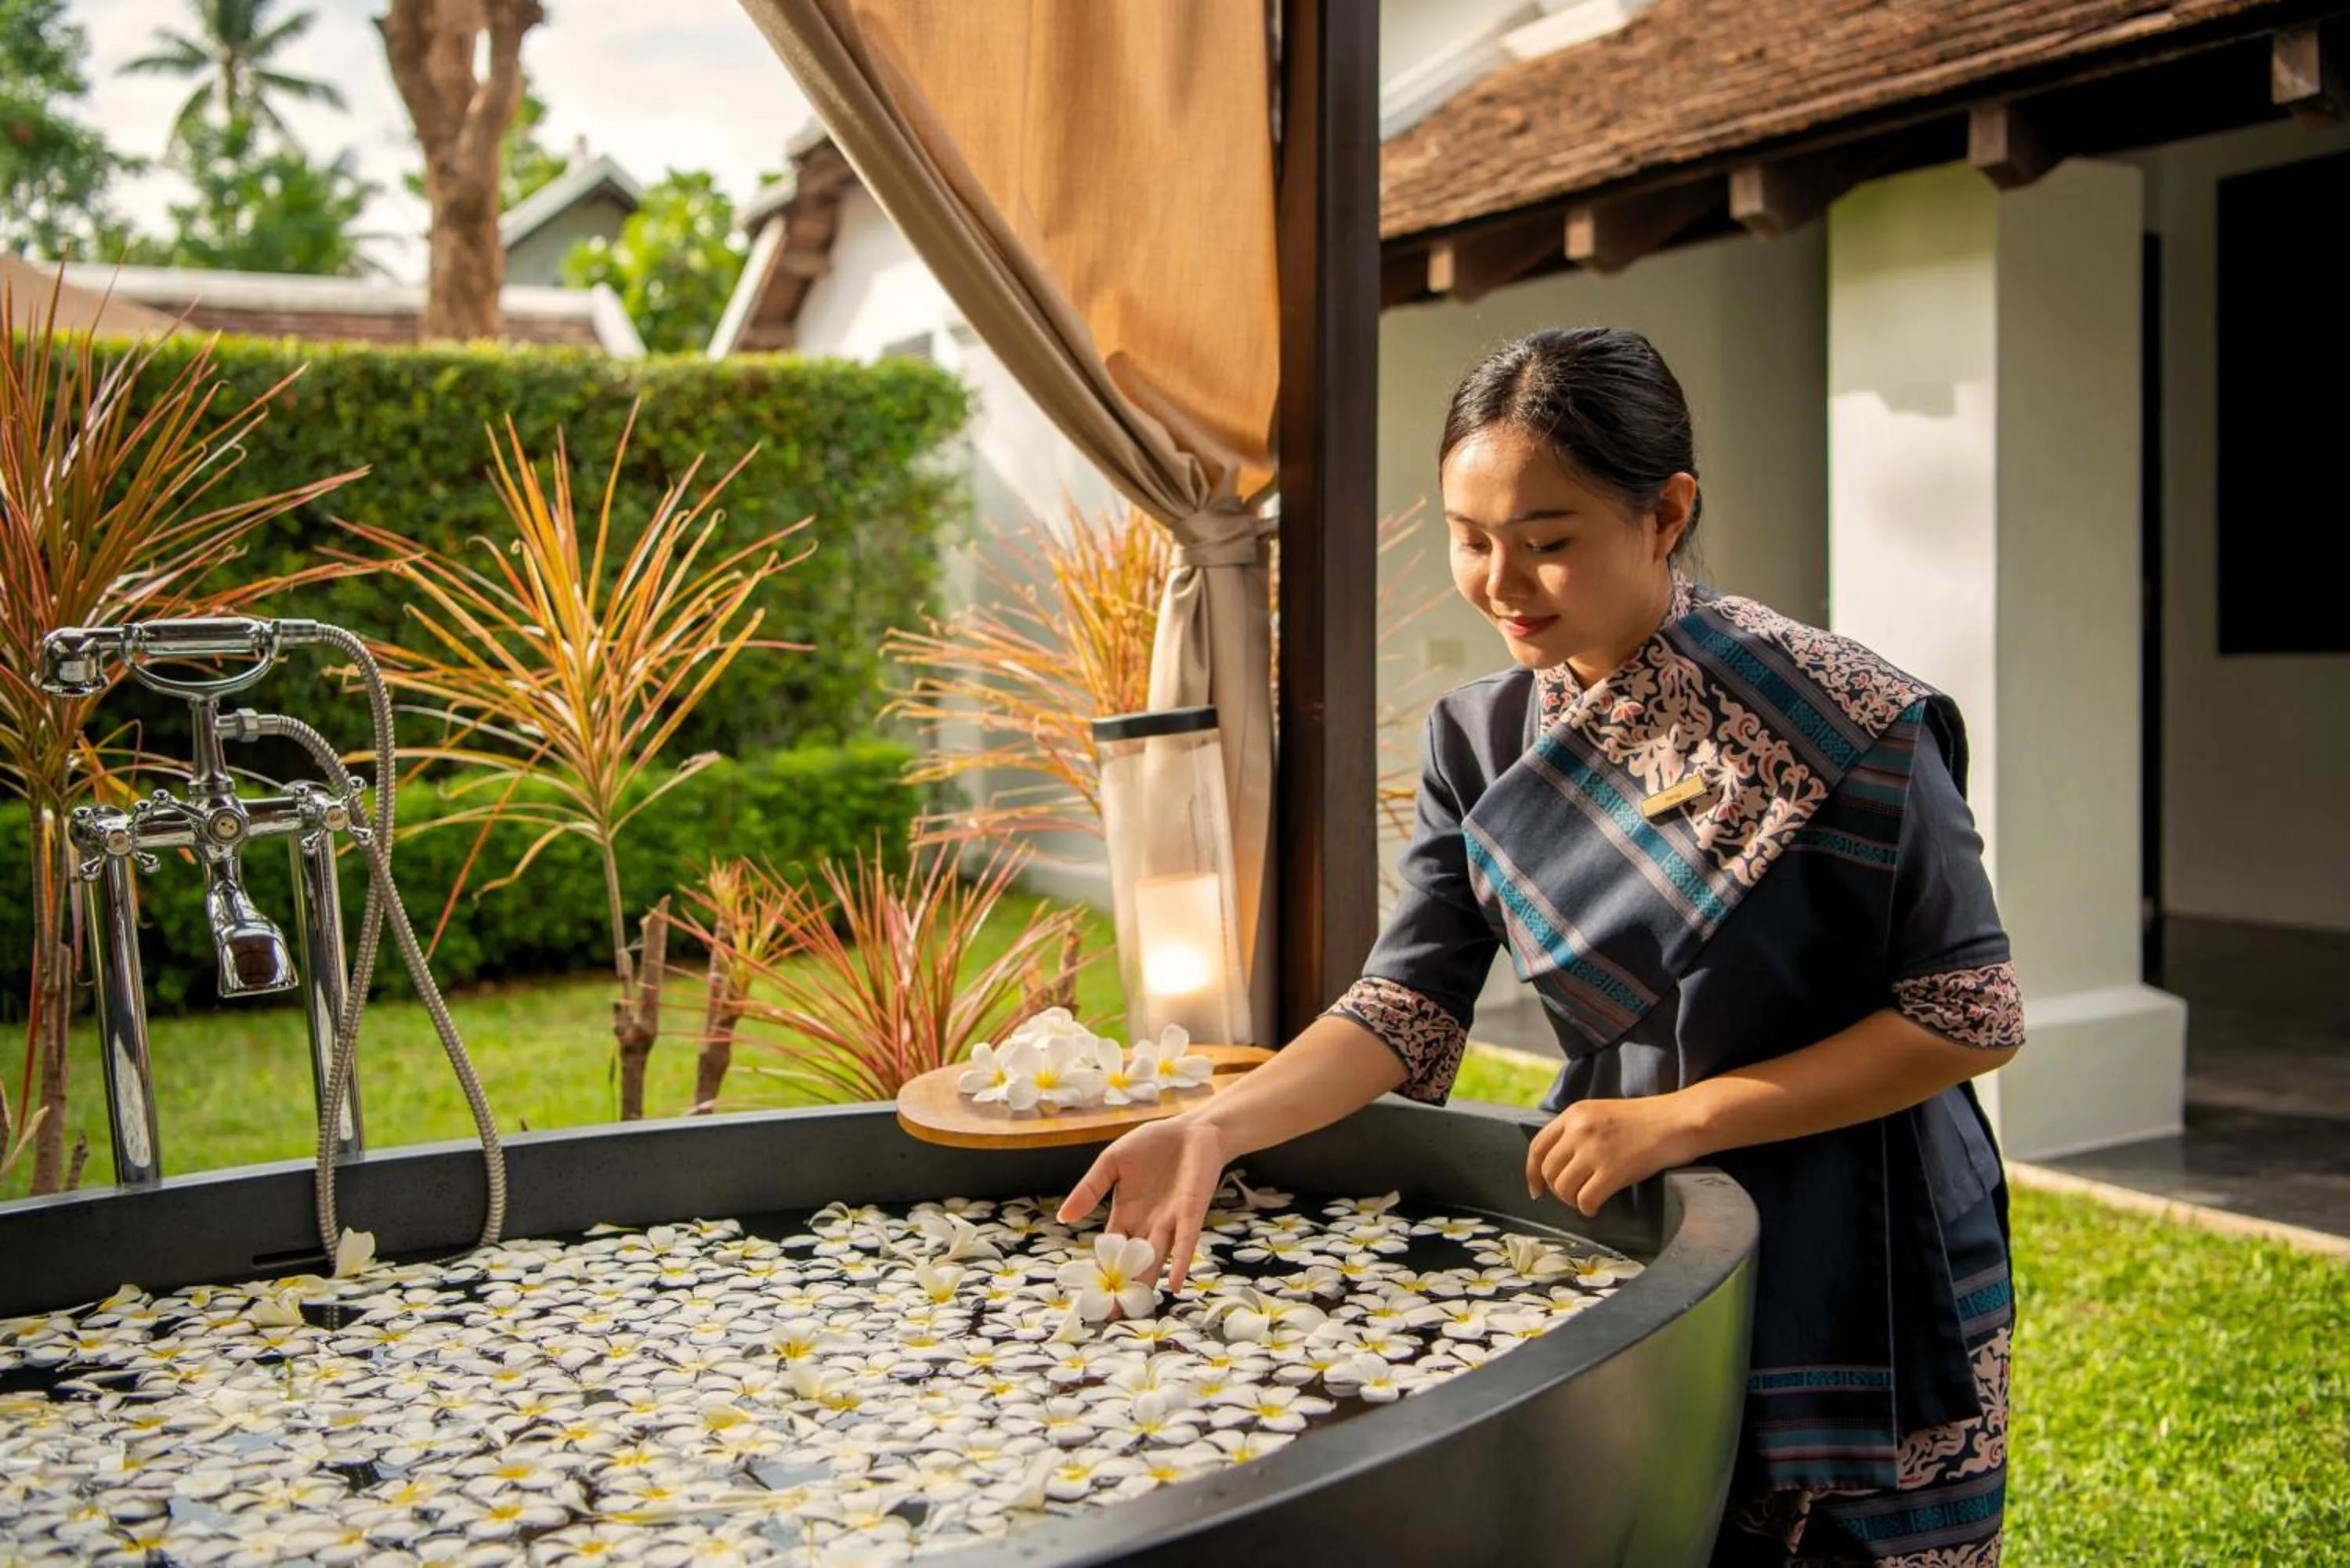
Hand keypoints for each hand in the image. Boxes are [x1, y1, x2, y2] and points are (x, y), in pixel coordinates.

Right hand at [1057, 1115, 1228, 1292]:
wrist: (1191, 1129)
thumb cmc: (1151, 1145)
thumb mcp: (1111, 1163)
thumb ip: (1090, 1189)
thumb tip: (1062, 1217)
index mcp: (1125, 1216)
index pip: (1109, 1251)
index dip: (1100, 1272)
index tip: (1088, 1297)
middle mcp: (1147, 1227)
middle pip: (1132, 1264)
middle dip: (1123, 1288)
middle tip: (1110, 1317)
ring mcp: (1170, 1223)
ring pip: (1155, 1258)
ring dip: (1147, 1282)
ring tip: (1136, 1307)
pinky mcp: (1191, 1214)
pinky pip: (1185, 1243)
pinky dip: (1179, 1263)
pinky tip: (1174, 1284)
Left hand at [1525, 1095, 1701, 1215]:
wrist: (1679, 1120)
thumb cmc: (1646, 1120)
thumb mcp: (1602, 1114)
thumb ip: (1578, 1131)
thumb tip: (1559, 1163)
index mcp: (1574, 1113)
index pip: (1537, 1146)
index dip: (1532, 1173)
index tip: (1536, 1189)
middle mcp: (1579, 1129)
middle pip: (1548, 1171)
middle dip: (1557, 1190)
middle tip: (1573, 1196)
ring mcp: (1594, 1149)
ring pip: (1563, 1188)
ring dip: (1572, 1201)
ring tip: (1586, 1200)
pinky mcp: (1613, 1170)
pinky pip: (1585, 1200)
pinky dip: (1588, 1209)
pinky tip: (1597, 1207)